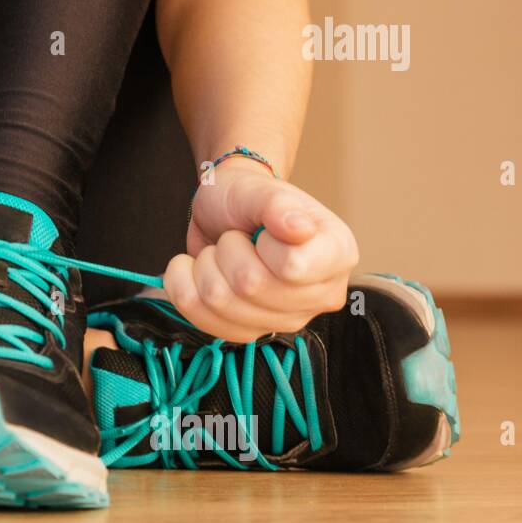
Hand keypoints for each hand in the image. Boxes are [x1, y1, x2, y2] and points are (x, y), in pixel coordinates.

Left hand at [163, 160, 358, 341]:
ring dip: (204, 267)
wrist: (223, 213)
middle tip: (234, 238)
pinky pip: (202, 320)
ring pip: (220, 303)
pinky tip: (195, 270)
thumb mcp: (260, 190)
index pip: (292, 267)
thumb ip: (278, 206)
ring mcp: (286, 320)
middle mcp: (320, 294)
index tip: (264, 231)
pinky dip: (184, 287)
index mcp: (337, 254)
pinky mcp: (251, 333)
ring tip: (219, 253)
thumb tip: (299, 229)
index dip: (264, 244)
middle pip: (251, 286)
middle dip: (226, 252)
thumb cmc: (248, 198)